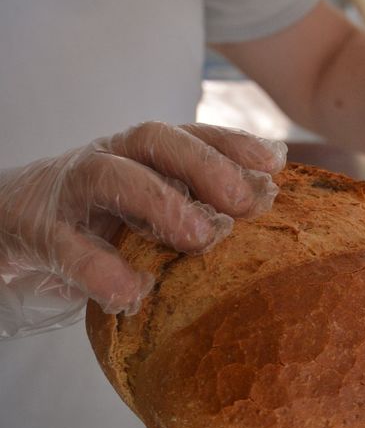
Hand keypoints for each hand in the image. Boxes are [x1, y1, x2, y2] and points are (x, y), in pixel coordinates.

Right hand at [0, 122, 286, 336]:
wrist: (10, 222)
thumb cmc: (103, 215)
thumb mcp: (153, 200)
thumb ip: (201, 197)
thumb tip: (269, 194)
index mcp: (143, 152)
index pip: (192, 133)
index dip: (234, 143)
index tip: (275, 163)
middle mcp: (110, 157)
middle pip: (156, 140)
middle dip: (205, 165)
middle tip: (245, 202)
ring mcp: (72, 191)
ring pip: (111, 176)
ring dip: (160, 203)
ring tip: (198, 236)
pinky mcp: (38, 230)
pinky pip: (68, 247)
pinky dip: (100, 269)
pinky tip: (133, 293)